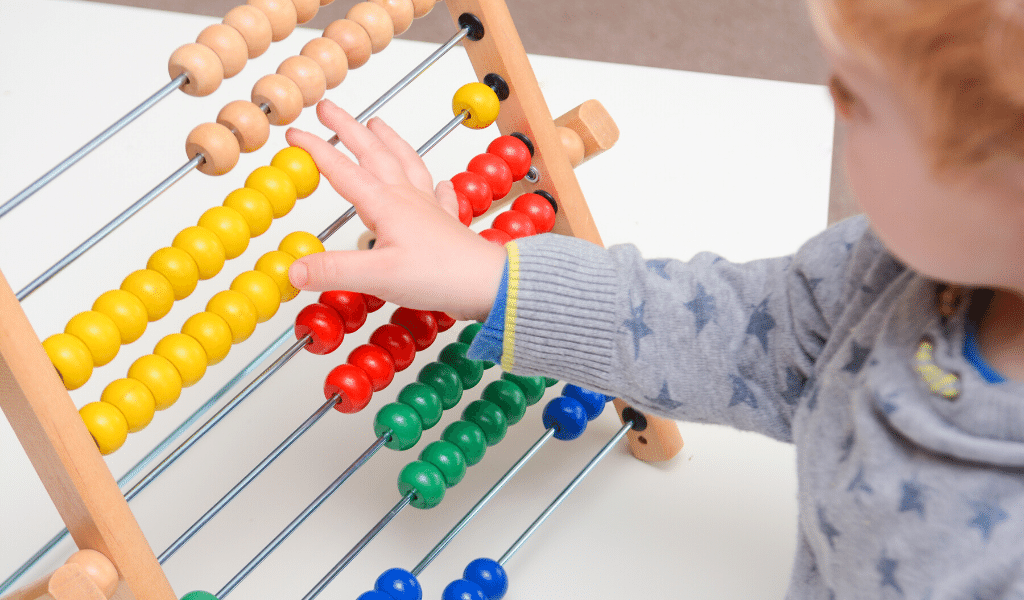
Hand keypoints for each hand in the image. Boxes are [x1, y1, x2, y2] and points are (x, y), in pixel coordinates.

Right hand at [284, 100, 506, 321]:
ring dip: (389, 142)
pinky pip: (440, 196)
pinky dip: (437, 185)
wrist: (487, 284)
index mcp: (386, 204)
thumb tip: (293, 269)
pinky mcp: (447, 224)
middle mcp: (407, 198)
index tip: (294, 132)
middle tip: (330, 109)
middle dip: (348, 128)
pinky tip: (440, 183)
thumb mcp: (377, 276)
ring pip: (406, 163)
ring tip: (378, 125)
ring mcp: (429, 208)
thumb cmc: (439, 275)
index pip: (342, 170)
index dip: (316, 150)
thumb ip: (334, 270)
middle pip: (374, 153)